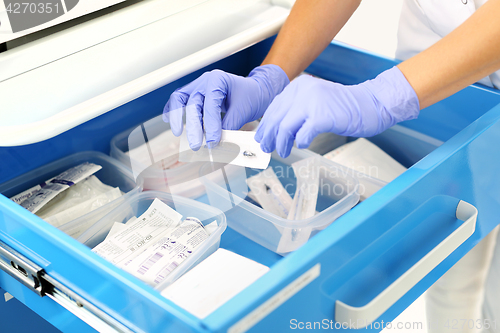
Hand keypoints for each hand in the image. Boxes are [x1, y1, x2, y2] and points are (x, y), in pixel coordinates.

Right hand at [163, 65, 288, 149]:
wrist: (256, 91)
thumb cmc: (251, 96)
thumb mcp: (243, 111)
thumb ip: (229, 127)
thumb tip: (216, 143)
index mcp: (218, 80)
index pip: (210, 104)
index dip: (210, 124)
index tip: (212, 141)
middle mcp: (205, 82)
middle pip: (192, 103)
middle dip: (193, 126)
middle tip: (197, 144)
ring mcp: (198, 87)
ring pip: (180, 99)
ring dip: (177, 117)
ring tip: (178, 133)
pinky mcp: (195, 95)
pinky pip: (179, 101)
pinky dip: (173, 111)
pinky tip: (169, 121)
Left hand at [254, 66, 419, 157]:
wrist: (370, 104)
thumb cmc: (343, 108)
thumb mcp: (314, 102)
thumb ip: (296, 111)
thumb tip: (275, 130)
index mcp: (298, 85)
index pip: (274, 107)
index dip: (265, 125)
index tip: (262, 137)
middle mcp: (303, 90)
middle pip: (276, 118)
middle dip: (269, 136)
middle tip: (267, 148)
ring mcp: (312, 102)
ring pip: (284, 128)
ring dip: (282, 143)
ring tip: (283, 152)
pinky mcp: (322, 116)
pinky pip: (302, 135)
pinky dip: (300, 142)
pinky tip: (302, 145)